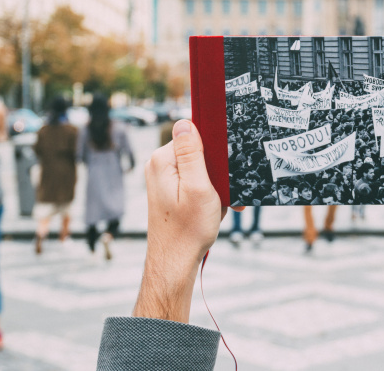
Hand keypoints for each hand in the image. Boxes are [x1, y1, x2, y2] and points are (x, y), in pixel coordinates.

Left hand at [134, 120, 226, 322]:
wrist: (175, 261)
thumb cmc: (188, 229)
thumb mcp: (198, 187)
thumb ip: (191, 153)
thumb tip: (184, 121)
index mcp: (162, 160)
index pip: (193, 135)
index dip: (214, 150)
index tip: (222, 171)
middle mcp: (159, 166)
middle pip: (198, 151)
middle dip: (217, 171)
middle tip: (223, 193)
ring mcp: (164, 179)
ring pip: (201, 168)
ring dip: (216, 185)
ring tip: (218, 205)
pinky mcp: (170, 190)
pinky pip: (196, 182)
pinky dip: (209, 194)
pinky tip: (214, 209)